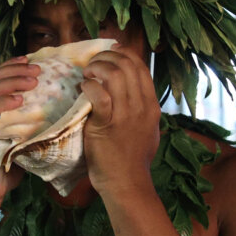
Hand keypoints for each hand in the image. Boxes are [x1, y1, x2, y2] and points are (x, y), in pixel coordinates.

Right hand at [0, 58, 36, 208]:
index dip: (12, 65)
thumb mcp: (22, 137)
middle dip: (15, 69)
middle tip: (37, 68)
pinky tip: (19, 100)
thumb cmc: (7, 165)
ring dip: (12, 81)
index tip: (31, 59)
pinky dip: (3, 102)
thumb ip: (32, 122)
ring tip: (32, 80)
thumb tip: (61, 111)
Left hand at [79, 46, 159, 195]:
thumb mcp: (148, 130)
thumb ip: (142, 110)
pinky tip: (83, 87)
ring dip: (96, 68)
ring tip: (87, 74)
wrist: (126, 182)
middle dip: (107, 57)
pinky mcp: (106, 124)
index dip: (124, 54)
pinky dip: (89, 85)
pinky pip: (99, 94)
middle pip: (127, 65)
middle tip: (93, 64)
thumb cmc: (133, 159)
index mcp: (152, 105)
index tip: (110, 52)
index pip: (141, 67)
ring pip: (114, 74)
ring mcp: (125, 115)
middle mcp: (141, 106)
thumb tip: (131, 93)